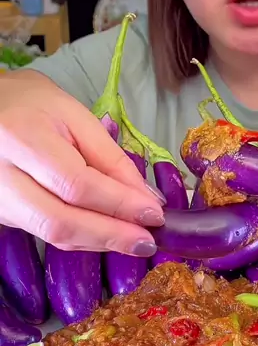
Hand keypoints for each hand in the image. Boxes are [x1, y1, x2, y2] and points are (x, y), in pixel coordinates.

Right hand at [0, 72, 163, 253]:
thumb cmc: (31, 103)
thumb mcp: (76, 116)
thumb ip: (110, 157)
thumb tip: (144, 197)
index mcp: (23, 138)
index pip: (76, 183)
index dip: (119, 204)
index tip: (154, 213)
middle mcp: (2, 175)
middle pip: (60, 221)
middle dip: (110, 236)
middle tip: (147, 242)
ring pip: (51, 235)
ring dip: (98, 241)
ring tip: (134, 240)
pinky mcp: (1, 213)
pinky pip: (45, 233)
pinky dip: (81, 237)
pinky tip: (106, 233)